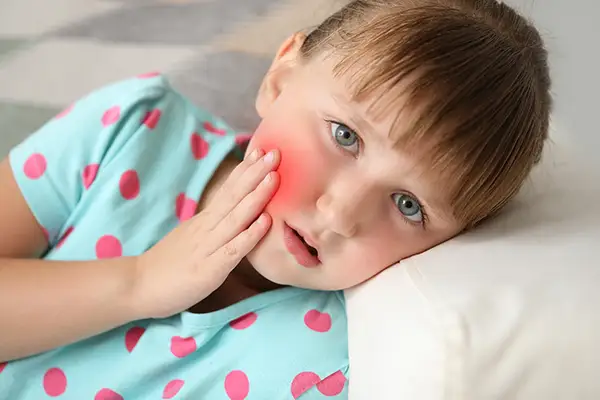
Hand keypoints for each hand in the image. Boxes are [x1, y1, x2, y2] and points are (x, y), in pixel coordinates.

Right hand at [132, 148, 279, 318]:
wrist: (138, 285)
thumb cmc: (167, 265)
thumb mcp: (191, 237)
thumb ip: (211, 226)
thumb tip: (230, 213)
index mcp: (204, 220)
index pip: (227, 189)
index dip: (245, 170)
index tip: (262, 149)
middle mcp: (207, 228)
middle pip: (234, 195)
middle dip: (256, 173)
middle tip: (276, 152)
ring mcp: (208, 247)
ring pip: (236, 217)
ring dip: (257, 196)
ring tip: (275, 177)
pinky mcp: (210, 269)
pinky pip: (233, 249)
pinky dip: (250, 234)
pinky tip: (266, 221)